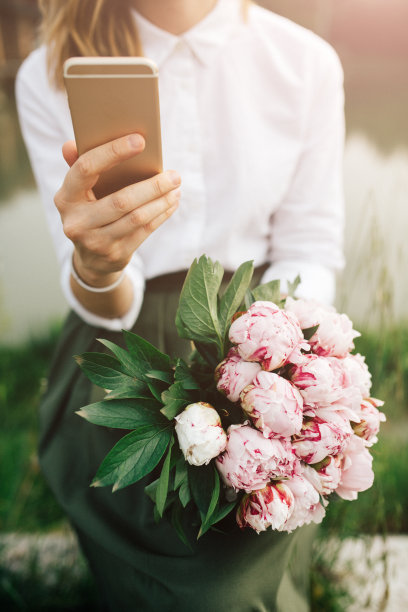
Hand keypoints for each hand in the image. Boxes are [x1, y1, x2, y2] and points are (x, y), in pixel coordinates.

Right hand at [55, 133, 180, 286]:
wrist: (90, 260)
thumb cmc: (88, 212)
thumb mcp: (78, 192)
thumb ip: (78, 166)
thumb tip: (71, 144)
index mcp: (65, 198)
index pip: (86, 169)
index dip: (112, 152)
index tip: (140, 140)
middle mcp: (77, 222)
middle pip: (121, 201)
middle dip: (152, 186)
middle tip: (175, 175)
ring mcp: (96, 241)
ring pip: (137, 218)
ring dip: (161, 201)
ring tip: (176, 188)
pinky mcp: (115, 254)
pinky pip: (144, 231)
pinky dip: (161, 215)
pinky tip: (172, 203)